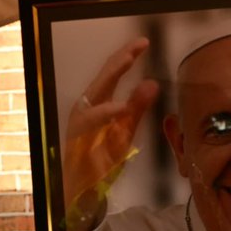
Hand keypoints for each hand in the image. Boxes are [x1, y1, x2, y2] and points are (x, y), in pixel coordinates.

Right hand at [62, 37, 160, 230]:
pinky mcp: (77, 140)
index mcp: (98, 103)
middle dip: (120, 59)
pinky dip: (106, 114)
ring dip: (112, 77)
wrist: (83, 189)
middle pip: (102, 78)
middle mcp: (86, 108)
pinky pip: (91, 124)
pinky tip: (121, 108)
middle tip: (138, 45)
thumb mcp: (125, 131)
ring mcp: (80, 123)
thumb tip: (152, 83)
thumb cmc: (101, 158)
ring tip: (129, 63)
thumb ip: (137, 109)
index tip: (144, 42)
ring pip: (94, 96)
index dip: (126, 56)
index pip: (112, 74)